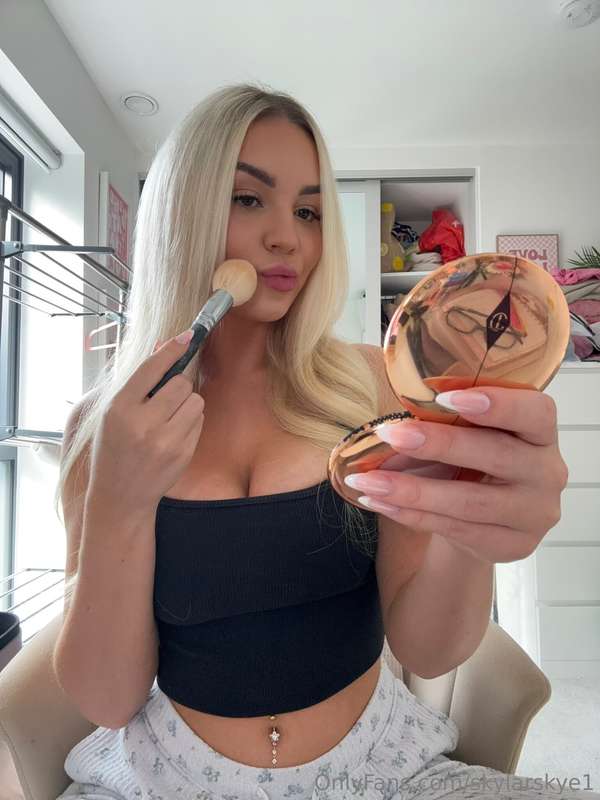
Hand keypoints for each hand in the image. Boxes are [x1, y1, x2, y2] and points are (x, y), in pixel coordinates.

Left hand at [344, 387, 568, 564]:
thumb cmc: (475, 460)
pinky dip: (411, 515)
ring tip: (368, 481)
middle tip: (392, 435)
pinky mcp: (512, 545)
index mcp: (541, 432)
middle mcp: (547, 472)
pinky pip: (455, 529)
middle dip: (439, 444)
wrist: (487, 517)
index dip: (497, 404)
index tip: (445, 397)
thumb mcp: (468, 433)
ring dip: (411, 490)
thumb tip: (390, 427)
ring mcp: (534, 514)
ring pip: (469, 501)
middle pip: (497, 455)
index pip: (537, 412)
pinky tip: (379, 503)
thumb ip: (445, 422)